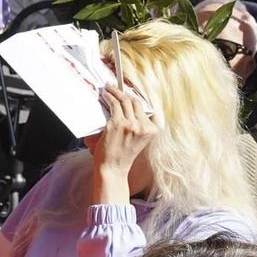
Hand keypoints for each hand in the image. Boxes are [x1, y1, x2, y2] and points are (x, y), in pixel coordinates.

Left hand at [90, 83, 156, 202]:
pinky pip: (114, 104)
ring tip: (108, 88)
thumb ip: (135, 124)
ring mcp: (131, 124)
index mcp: (151, 130)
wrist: (113, 169)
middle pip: (135, 102)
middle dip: (124, 92)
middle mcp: (143, 126)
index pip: (144, 108)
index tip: (129, 91)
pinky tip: (104, 95)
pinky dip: (108, 97)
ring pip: (124, 101)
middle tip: (115, 86)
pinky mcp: (118, 124)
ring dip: (115, 92)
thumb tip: (124, 104)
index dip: (135, 97)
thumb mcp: (136, 139)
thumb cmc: (121, 155)